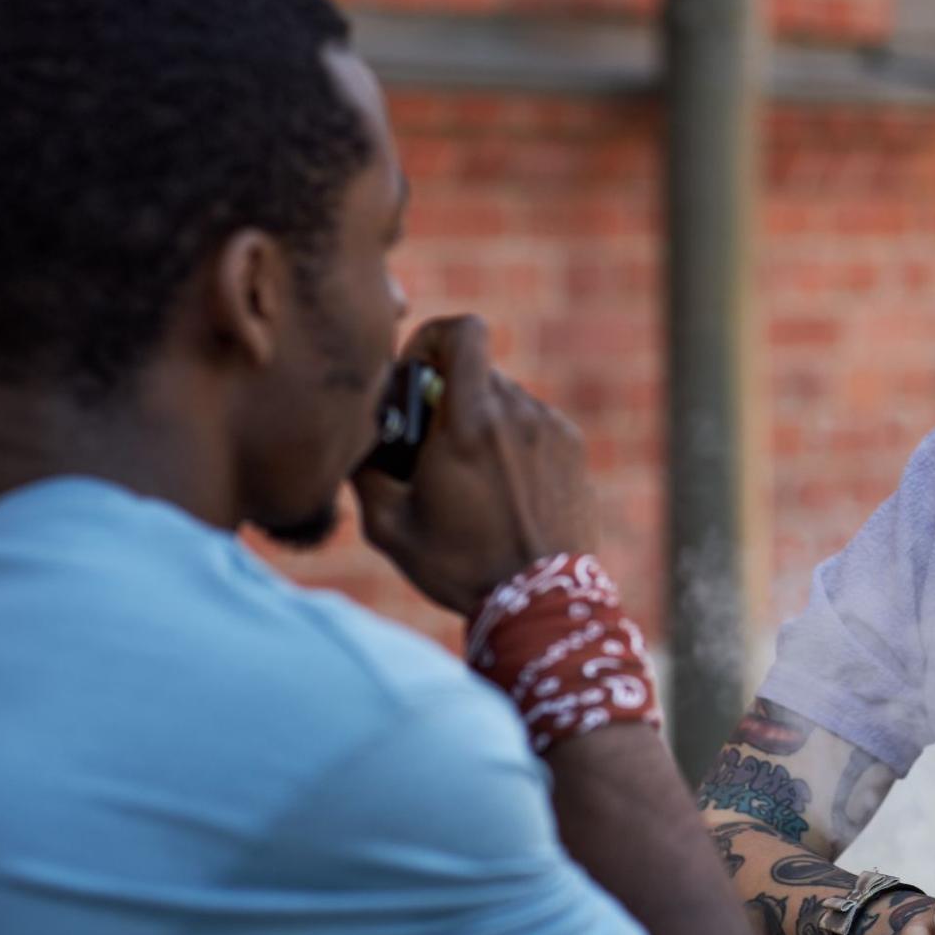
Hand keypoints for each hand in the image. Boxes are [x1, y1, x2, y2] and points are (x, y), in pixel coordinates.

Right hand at [353, 315, 599, 616]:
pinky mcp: (574, 450)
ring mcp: (552, 430)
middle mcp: (519, 414)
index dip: (432, 339)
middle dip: (447, 398)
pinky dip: (512, 444)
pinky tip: (503, 492)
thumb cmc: (460, 566)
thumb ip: (366, 466)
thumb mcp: (389, 524)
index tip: (415, 379)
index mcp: (471, 422)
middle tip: (429, 450)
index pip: (462, 331)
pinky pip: (533, 425)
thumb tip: (361, 435)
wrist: (542, 604)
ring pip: (506, 400)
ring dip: (481, 424)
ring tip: (469, 481)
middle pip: (476, 372)